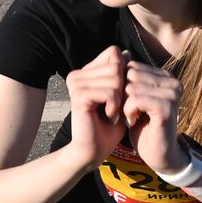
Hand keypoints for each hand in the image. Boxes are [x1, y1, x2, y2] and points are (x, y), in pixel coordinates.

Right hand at [64, 46, 127, 167]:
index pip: (114, 53)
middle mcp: (77, 74)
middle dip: (123, 89)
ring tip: (109, 113)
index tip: (119, 96)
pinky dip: (115, 107)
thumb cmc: (108, 126)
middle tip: (114, 108)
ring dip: (119, 100)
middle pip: (117, 65)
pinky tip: (107, 117)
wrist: (94, 151)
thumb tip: (125, 52)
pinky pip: (110, 92)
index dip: (125, 74)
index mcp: (86, 72)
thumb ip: (122, 75)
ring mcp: (75, 84)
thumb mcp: (120, 97)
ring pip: (115, 78)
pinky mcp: (78, 96)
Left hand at [123, 61, 187, 173]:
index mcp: (166, 77)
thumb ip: (131, 77)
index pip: (132, 66)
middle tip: (127, 112)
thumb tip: (121, 52)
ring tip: (131, 118)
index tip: (126, 104)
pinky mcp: (167, 108)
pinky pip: (135, 99)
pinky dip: (128, 112)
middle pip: (130, 74)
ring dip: (124, 105)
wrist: (157, 155)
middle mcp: (173, 82)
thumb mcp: (134, 97)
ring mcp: (172, 94)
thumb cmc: (144, 127)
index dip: (122, 85)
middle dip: (122, 94)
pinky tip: (133, 122)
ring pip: (131, 87)